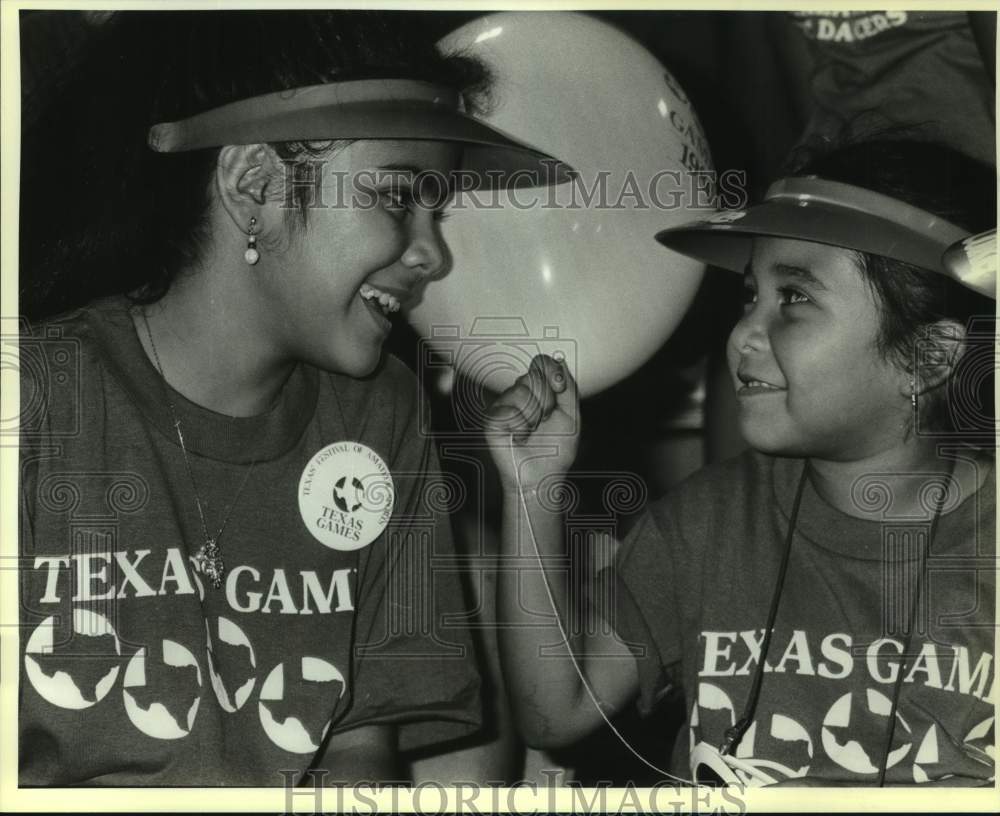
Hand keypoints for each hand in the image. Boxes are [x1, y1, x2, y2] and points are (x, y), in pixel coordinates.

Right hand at [484, 354, 579, 491]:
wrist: (542, 474)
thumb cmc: (556, 448)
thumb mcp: (572, 415)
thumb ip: (568, 387)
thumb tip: (560, 360)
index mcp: (539, 390)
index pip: (540, 363)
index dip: (551, 371)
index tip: (559, 388)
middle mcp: (520, 393)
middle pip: (533, 376)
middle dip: (547, 401)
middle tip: (545, 419)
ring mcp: (505, 404)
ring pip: (521, 391)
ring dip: (534, 416)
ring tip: (531, 430)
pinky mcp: (492, 418)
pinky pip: (509, 409)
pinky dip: (520, 426)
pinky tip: (519, 436)